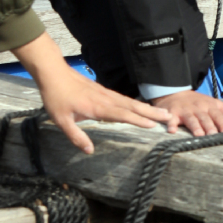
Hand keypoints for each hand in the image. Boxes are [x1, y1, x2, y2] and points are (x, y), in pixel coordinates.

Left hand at [16, 34, 162, 154]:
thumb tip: (90, 151)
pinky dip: (136, 103)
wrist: (53, 72)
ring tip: (162, 112)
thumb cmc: (56, 96)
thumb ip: (76, 136)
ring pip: (130, 101)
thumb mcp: (61, 120)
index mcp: (98, 107)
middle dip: (151, 112)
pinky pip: (123, 98)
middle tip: (169, 117)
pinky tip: (140, 107)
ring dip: (147, 107)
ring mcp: (105, 94)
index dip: (138, 120)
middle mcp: (105, 99)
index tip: (153, 125)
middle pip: (133, 106)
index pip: (122, 114)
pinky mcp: (103, 91)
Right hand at [149, 89, 222, 136]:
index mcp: (209, 106)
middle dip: (210, 126)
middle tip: (213, 135)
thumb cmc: (198, 102)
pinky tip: (172, 131)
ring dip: (195, 126)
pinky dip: (171, 124)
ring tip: (199, 135)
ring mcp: (185, 110)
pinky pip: (172, 119)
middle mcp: (198, 108)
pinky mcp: (173, 113)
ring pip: (191, 119)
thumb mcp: (214, 103)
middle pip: (205, 118)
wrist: (176, 92)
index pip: (218, 115)